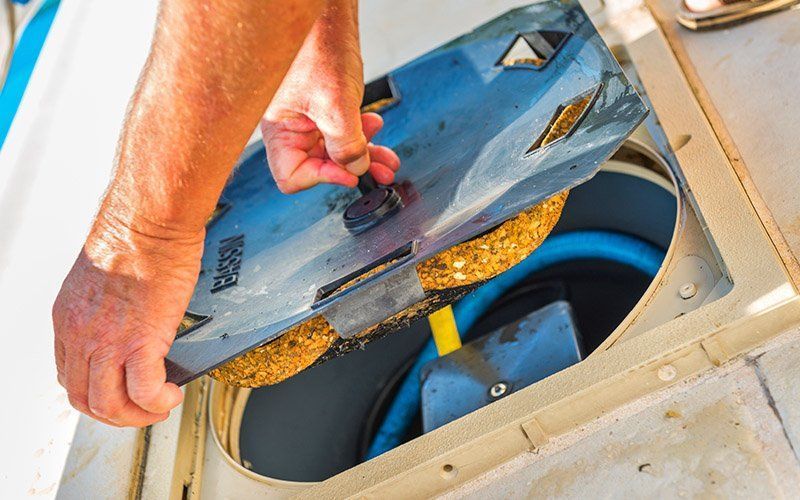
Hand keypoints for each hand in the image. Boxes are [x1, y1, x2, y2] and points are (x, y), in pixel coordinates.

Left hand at [52, 212, 201, 426]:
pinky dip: (158, 401)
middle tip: (142, 409)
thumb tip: (132, 322)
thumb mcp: (104, 278)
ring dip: (137, 415)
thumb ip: (107, 306)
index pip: (70, 374)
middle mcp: (80, 334)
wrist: (148, 221)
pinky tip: (172, 393)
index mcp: (68, 318)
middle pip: (84, 398)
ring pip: (109, 404)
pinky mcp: (141, 340)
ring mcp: (107, 340)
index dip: (97, 391)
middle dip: (116, 414)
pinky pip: (145, 391)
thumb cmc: (135, 235)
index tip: (121, 390)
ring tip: (160, 405)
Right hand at [260, 2, 399, 193]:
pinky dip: (362, 135)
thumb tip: (357, 168)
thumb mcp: (336, 105)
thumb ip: (347, 145)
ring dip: (364, 155)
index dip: (324, 178)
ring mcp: (308, 119)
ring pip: (337, 151)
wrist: (327, 15)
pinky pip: (343, 132)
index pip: (293, 177)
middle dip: (353, 168)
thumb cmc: (318, 48)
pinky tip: (374, 126)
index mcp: (280, 130)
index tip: (351, 173)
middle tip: (380, 172)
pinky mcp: (324, 108)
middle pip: (320, 166)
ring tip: (386, 158)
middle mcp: (291, 128)